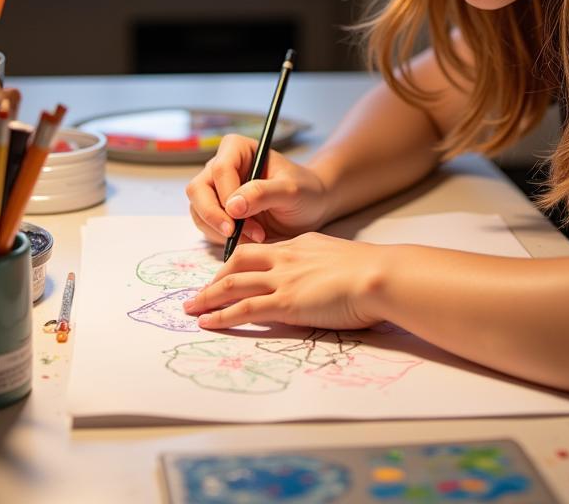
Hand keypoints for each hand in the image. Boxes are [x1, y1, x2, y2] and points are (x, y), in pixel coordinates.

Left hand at [182, 231, 387, 330]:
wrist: (378, 275)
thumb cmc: (373, 272)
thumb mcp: (344, 260)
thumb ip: (328, 269)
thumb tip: (329, 284)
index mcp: (303, 245)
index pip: (265, 251)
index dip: (243, 262)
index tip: (231, 273)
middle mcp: (287, 257)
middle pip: (240, 261)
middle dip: (217, 276)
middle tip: (203, 291)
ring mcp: (283, 280)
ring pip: (233, 283)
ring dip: (208, 296)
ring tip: (191, 308)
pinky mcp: (284, 303)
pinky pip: (243, 309)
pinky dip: (221, 316)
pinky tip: (206, 323)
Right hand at [185, 134, 328, 245]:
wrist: (311, 208)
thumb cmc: (305, 191)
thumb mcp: (291, 191)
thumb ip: (263, 193)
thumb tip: (232, 206)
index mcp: (238, 149)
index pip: (220, 169)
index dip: (226, 195)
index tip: (239, 219)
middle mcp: (221, 166)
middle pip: (198, 189)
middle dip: (214, 215)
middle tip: (234, 234)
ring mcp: (216, 189)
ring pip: (197, 209)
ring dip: (219, 229)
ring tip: (255, 235)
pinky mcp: (216, 211)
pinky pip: (204, 226)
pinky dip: (220, 237)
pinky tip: (248, 238)